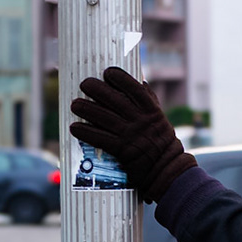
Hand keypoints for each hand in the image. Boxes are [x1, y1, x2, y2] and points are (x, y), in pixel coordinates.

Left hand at [68, 67, 194, 201]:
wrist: (166, 169)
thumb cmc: (161, 142)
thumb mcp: (160, 119)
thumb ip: (149, 101)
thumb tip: (140, 80)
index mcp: (152, 112)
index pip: (135, 89)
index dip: (121, 78)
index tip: (108, 72)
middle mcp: (141, 122)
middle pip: (115, 100)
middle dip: (97, 89)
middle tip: (84, 83)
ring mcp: (131, 136)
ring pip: (104, 118)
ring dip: (86, 109)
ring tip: (75, 104)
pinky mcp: (122, 151)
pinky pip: (100, 138)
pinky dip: (85, 132)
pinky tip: (74, 127)